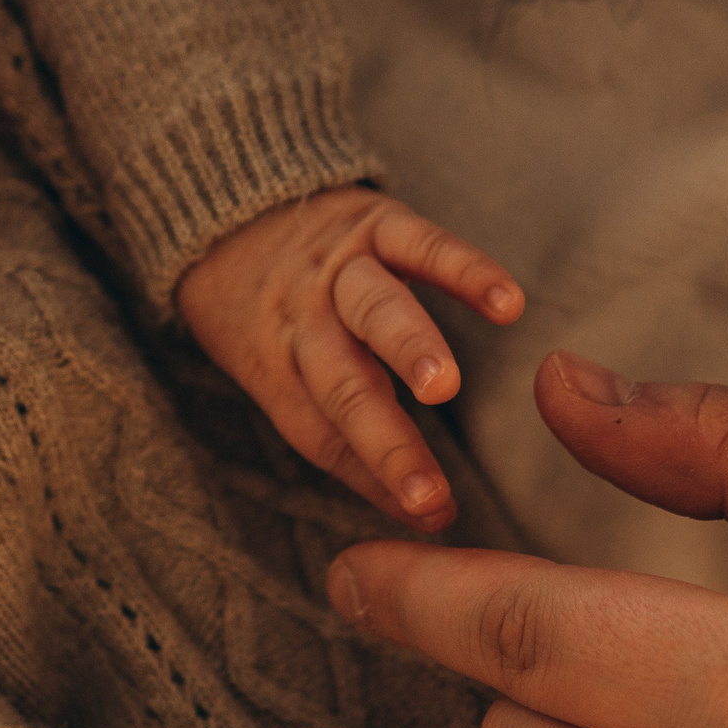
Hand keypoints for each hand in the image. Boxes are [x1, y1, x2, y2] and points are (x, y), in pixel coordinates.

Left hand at [176, 186, 522, 530]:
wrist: (220, 210)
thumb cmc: (257, 314)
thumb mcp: (269, 374)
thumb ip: (340, 433)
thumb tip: (426, 517)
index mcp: (274, 369)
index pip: (319, 435)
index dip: (371, 477)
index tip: (431, 516)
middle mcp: (302, 322)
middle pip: (342, 387)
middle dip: (385, 442)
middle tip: (430, 492)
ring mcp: (335, 269)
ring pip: (373, 311)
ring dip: (409, 347)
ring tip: (444, 388)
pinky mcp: (370, 221)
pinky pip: (420, 244)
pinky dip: (465, 270)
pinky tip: (508, 303)